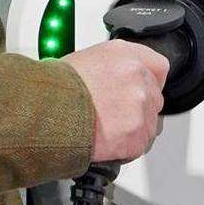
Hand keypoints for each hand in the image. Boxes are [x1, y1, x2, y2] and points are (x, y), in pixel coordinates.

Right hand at [62, 40, 169, 161]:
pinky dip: (124, 148)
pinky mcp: (135, 137)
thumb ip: (113, 66)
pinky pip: (138, 145)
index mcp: (126, 56)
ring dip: (132, 129)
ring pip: (148, 124)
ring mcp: (139, 109)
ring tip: (105, 128)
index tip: (141, 89)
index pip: (158, 67)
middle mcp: (137, 79)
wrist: (45, 114)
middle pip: (154, 98)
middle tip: (114, 113)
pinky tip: (105, 141)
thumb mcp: (86, 59)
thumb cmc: (56, 88)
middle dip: (138, 108)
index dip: (149, 80)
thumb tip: (118, 77)